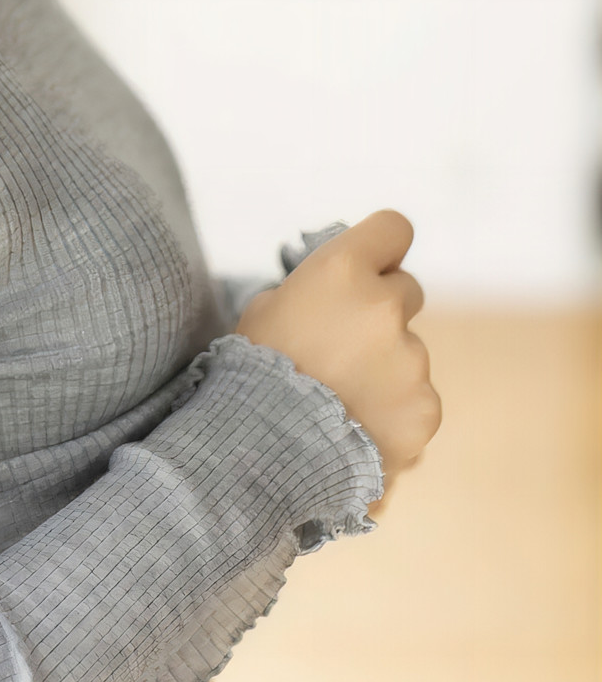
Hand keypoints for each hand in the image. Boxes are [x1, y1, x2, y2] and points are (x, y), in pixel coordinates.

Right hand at [234, 209, 441, 495]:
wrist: (265, 452)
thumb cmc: (255, 371)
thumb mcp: (269, 309)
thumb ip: (316, 293)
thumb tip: (338, 298)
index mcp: (343, 270)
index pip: (394, 229)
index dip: (382, 248)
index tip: (372, 265)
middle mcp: (385, 307)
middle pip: (405, 291)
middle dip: (381, 312)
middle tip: (344, 345)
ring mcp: (412, 360)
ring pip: (408, 352)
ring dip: (385, 368)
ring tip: (341, 401)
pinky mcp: (425, 408)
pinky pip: (416, 400)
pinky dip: (394, 413)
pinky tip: (357, 428)